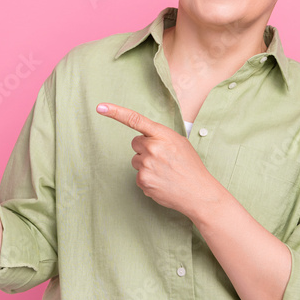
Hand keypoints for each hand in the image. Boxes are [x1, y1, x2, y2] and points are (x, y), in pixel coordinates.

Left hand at [96, 103, 217, 217]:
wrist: (198, 192)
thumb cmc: (190, 166)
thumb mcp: (180, 143)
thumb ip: (161, 137)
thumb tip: (146, 139)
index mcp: (163, 135)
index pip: (136, 120)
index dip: (116, 112)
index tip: (101, 107)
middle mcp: (153, 148)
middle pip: (135, 143)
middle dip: (145, 149)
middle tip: (161, 158)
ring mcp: (146, 165)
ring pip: (136, 160)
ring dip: (146, 164)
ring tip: (164, 171)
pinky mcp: (142, 181)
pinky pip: (138, 175)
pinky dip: (147, 179)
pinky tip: (161, 182)